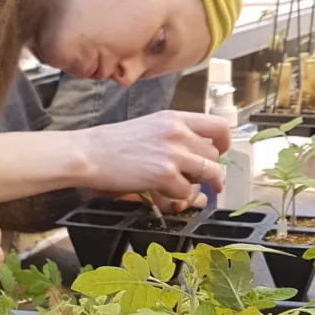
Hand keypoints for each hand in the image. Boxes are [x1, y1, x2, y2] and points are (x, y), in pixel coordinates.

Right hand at [80, 111, 230, 204]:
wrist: (89, 153)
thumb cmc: (112, 143)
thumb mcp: (148, 126)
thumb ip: (173, 135)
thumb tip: (193, 154)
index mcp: (174, 118)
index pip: (218, 126)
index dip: (225, 143)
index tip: (219, 154)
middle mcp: (178, 132)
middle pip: (214, 155)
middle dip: (209, 170)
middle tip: (198, 179)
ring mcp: (173, 154)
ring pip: (209, 173)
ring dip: (199, 185)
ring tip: (185, 189)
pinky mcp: (164, 175)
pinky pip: (186, 191)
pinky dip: (177, 196)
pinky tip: (162, 192)